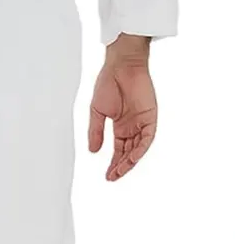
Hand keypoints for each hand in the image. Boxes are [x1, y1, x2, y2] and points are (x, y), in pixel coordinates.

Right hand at [88, 34, 156, 180]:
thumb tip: (93, 151)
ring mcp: (142, 123)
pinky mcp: (150, 118)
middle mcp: (132, 127)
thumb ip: (96, 131)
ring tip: (119, 172)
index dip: (114, 163)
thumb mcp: (97, 111)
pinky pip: (147, 138)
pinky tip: (131, 158)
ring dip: (130, 161)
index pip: (119, 150)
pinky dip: (140, 149)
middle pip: (129, 152)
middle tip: (113, 177)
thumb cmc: (108, 82)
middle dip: (121, 166)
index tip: (108, 175)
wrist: (120, 66)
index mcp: (120, 125)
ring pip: (138, 149)